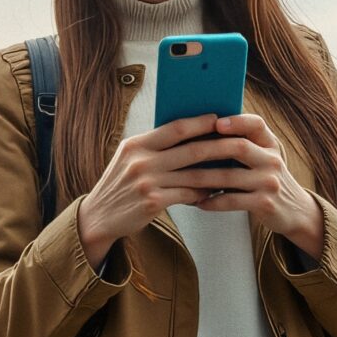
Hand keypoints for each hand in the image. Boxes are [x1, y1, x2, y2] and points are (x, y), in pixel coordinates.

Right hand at [74, 115, 253, 264]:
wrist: (98, 216)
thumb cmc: (120, 185)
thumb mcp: (129, 159)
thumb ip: (154, 147)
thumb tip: (190, 135)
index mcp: (136, 144)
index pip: (174, 128)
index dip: (199, 123)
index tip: (219, 119)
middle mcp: (140, 160)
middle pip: (189, 149)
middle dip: (218, 146)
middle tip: (239, 143)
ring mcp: (146, 182)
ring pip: (193, 174)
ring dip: (216, 173)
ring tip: (233, 170)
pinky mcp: (152, 202)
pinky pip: (187, 194)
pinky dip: (203, 193)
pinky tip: (214, 192)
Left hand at [183, 114, 324, 251]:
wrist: (295, 211)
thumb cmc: (266, 180)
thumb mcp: (263, 158)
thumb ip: (242, 145)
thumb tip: (200, 132)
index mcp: (270, 144)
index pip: (256, 124)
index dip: (236, 121)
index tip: (216, 122)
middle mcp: (273, 160)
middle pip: (239, 147)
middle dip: (208, 148)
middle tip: (182, 152)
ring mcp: (270, 182)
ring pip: (229, 176)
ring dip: (202, 178)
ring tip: (181, 179)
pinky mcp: (265, 204)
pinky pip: (232, 200)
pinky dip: (212, 201)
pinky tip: (197, 201)